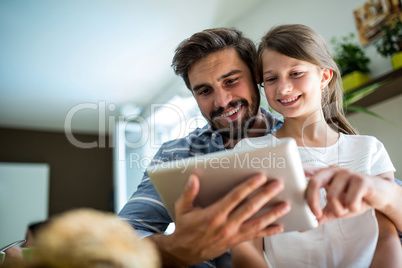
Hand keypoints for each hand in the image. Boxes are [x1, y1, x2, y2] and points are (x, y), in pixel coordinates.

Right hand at [151, 173, 289, 266]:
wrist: (184, 252)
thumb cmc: (184, 228)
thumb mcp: (182, 208)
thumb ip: (189, 192)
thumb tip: (194, 178)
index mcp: (214, 214)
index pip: (236, 197)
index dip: (249, 186)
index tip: (260, 177)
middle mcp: (226, 224)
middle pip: (250, 208)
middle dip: (265, 195)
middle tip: (278, 185)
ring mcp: (233, 235)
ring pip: (257, 223)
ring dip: (272, 214)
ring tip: (285, 205)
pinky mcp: (235, 242)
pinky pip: (255, 236)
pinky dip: (268, 232)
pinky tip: (279, 227)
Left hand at [304, 165, 391, 224]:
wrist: (380, 195)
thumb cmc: (354, 199)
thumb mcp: (335, 208)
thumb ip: (320, 215)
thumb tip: (303, 227)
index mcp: (325, 175)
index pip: (307, 170)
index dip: (296, 170)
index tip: (285, 174)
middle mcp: (333, 171)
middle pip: (314, 183)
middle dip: (312, 202)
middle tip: (317, 215)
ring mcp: (347, 173)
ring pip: (332, 195)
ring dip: (338, 209)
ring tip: (345, 209)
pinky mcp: (361, 180)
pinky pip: (349, 200)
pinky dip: (352, 208)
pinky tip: (357, 205)